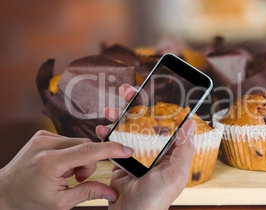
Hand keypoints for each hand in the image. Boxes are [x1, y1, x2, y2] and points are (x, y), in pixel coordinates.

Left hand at [0, 131, 133, 209]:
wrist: (3, 193)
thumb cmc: (29, 200)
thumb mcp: (61, 202)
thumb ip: (89, 193)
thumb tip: (112, 192)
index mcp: (50, 162)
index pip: (88, 151)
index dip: (111, 150)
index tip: (127, 150)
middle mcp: (46, 144)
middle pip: (86, 146)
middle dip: (88, 163)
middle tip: (76, 178)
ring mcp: (43, 137)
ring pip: (79, 143)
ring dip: (79, 158)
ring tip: (65, 173)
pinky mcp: (42, 135)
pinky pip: (69, 141)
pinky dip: (70, 153)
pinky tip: (59, 165)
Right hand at [96, 84, 195, 209]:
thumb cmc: (156, 199)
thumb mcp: (175, 174)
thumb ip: (184, 150)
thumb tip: (190, 125)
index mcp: (169, 152)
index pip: (165, 123)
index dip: (158, 106)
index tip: (151, 92)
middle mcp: (152, 151)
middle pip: (144, 121)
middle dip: (134, 104)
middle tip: (126, 91)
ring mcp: (135, 155)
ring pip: (127, 129)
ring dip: (117, 116)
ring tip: (109, 109)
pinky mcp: (120, 161)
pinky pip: (112, 144)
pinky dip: (105, 135)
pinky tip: (101, 129)